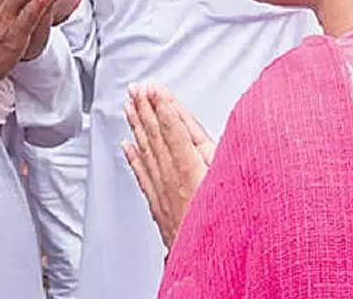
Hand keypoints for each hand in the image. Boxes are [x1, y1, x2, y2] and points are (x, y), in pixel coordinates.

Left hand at [122, 84, 216, 248]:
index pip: (173, 129)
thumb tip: (194, 129)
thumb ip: (211, 153)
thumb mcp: (226, 181)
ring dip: (137, 125)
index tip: (155, 88)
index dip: (163, 107)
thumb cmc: (221, 224)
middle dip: (146, 108)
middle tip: (137, 88)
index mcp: (189, 169)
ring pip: (146, 150)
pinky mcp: (158, 204)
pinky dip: (133, 157)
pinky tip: (127, 144)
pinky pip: (142, 175)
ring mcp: (162, 191)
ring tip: (129, 105)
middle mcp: (171, 178)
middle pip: (155, 135)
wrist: (207, 264)